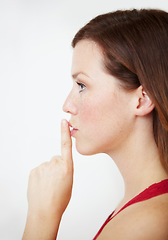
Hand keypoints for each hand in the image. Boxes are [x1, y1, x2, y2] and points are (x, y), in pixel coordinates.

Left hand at [23, 119, 72, 239]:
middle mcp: (54, 164)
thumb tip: (59, 166)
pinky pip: (39, 171)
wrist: (45, 211)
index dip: (65, 132)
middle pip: (56, 160)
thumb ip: (65, 169)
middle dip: (56, 167)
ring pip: (47, 166)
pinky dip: (40, 176)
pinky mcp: (34, 171)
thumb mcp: (69, 182)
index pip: (66, 145)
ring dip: (48, 173)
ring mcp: (43, 167)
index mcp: (66, 167)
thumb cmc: (60, 199)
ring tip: (49, 186)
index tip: (64, 121)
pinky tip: (42, 186)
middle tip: (56, 181)